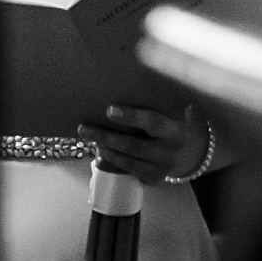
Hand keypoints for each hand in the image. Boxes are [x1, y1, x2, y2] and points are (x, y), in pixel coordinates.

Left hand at [77, 102, 206, 185]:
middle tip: (84, 128)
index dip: (131, 117)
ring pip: (130, 160)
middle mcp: (174, 149)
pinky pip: (129, 171)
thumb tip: (111, 82)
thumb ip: (145, 100)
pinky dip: (112, 161)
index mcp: (177, 127)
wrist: (174, 145)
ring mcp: (165, 167)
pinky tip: (99, 154)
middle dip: (107, 136)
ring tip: (87, 136)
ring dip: (105, 149)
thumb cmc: (160, 119)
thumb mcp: (160, 109)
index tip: (109, 110)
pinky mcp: (155, 178)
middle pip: (136, 146)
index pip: (154, 122)